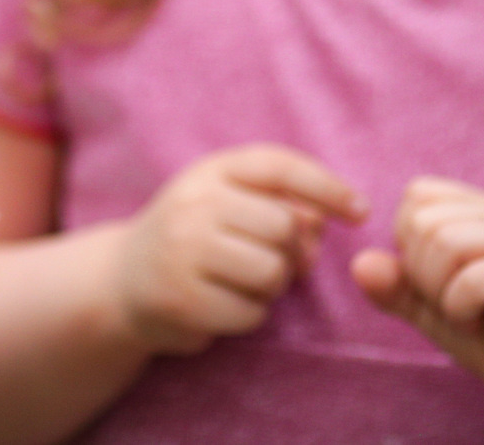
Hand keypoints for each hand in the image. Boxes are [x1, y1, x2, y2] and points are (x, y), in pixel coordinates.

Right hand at [113, 145, 365, 354]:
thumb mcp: (229, 206)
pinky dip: (249, 316)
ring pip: (271, 272)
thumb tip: (323, 223)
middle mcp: (192, 204)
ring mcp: (183, 251)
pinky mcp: (182, 299)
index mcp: (209, 172)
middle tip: (277, 263)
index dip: (325, 185)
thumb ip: (280, 205)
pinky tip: (223, 305)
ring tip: (244, 283)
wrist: (122, 281)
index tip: (361, 210)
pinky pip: (251, 313)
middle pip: (283, 226)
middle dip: (292, 252)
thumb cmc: (194, 238)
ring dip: (272, 287)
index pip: (277, 166)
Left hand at [351, 177, 483, 415]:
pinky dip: (460, 310)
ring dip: (442, 293)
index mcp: (481, 209)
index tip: (438, 281)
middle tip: (454, 304)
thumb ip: (395, 285)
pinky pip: (473, 280)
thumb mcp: (430, 307)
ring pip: (446, 243)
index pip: (417, 196)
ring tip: (468, 313)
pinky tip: (480, 324)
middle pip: (424, 220)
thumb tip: (359, 264)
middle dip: (422, 274)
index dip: (409, 244)